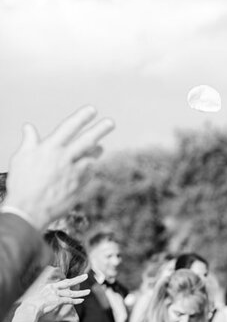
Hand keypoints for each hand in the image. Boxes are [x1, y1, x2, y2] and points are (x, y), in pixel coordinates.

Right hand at [4, 105, 114, 230]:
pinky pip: (89, 177)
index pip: (69, 128)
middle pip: (87, 141)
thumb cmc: (22, 184)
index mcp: (50, 148)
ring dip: (96, 153)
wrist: (29, 211)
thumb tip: (29, 128)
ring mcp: (74, 175)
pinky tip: (90, 169)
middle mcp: (65, 159)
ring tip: (100, 148)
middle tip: (110, 123)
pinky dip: (90, 171)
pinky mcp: (78, 189)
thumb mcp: (21, 158)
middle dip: (100, 130)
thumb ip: (29, 142)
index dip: (81, 117)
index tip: (92, 110)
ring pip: (91, 159)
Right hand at [26, 272, 89, 319]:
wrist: (30, 307)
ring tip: (88, 291)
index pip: (63, 282)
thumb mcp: (43, 295)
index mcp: (50, 286)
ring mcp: (55, 294)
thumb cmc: (35, 304)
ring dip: (80, 292)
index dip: (71, 281)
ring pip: (71, 293)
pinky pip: (69, 300)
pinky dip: (76, 301)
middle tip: (86, 276)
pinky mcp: (57, 300)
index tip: (78, 279)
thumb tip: (54, 296)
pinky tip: (81, 300)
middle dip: (78, 279)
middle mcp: (53, 288)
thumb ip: (50, 294)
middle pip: (68, 282)